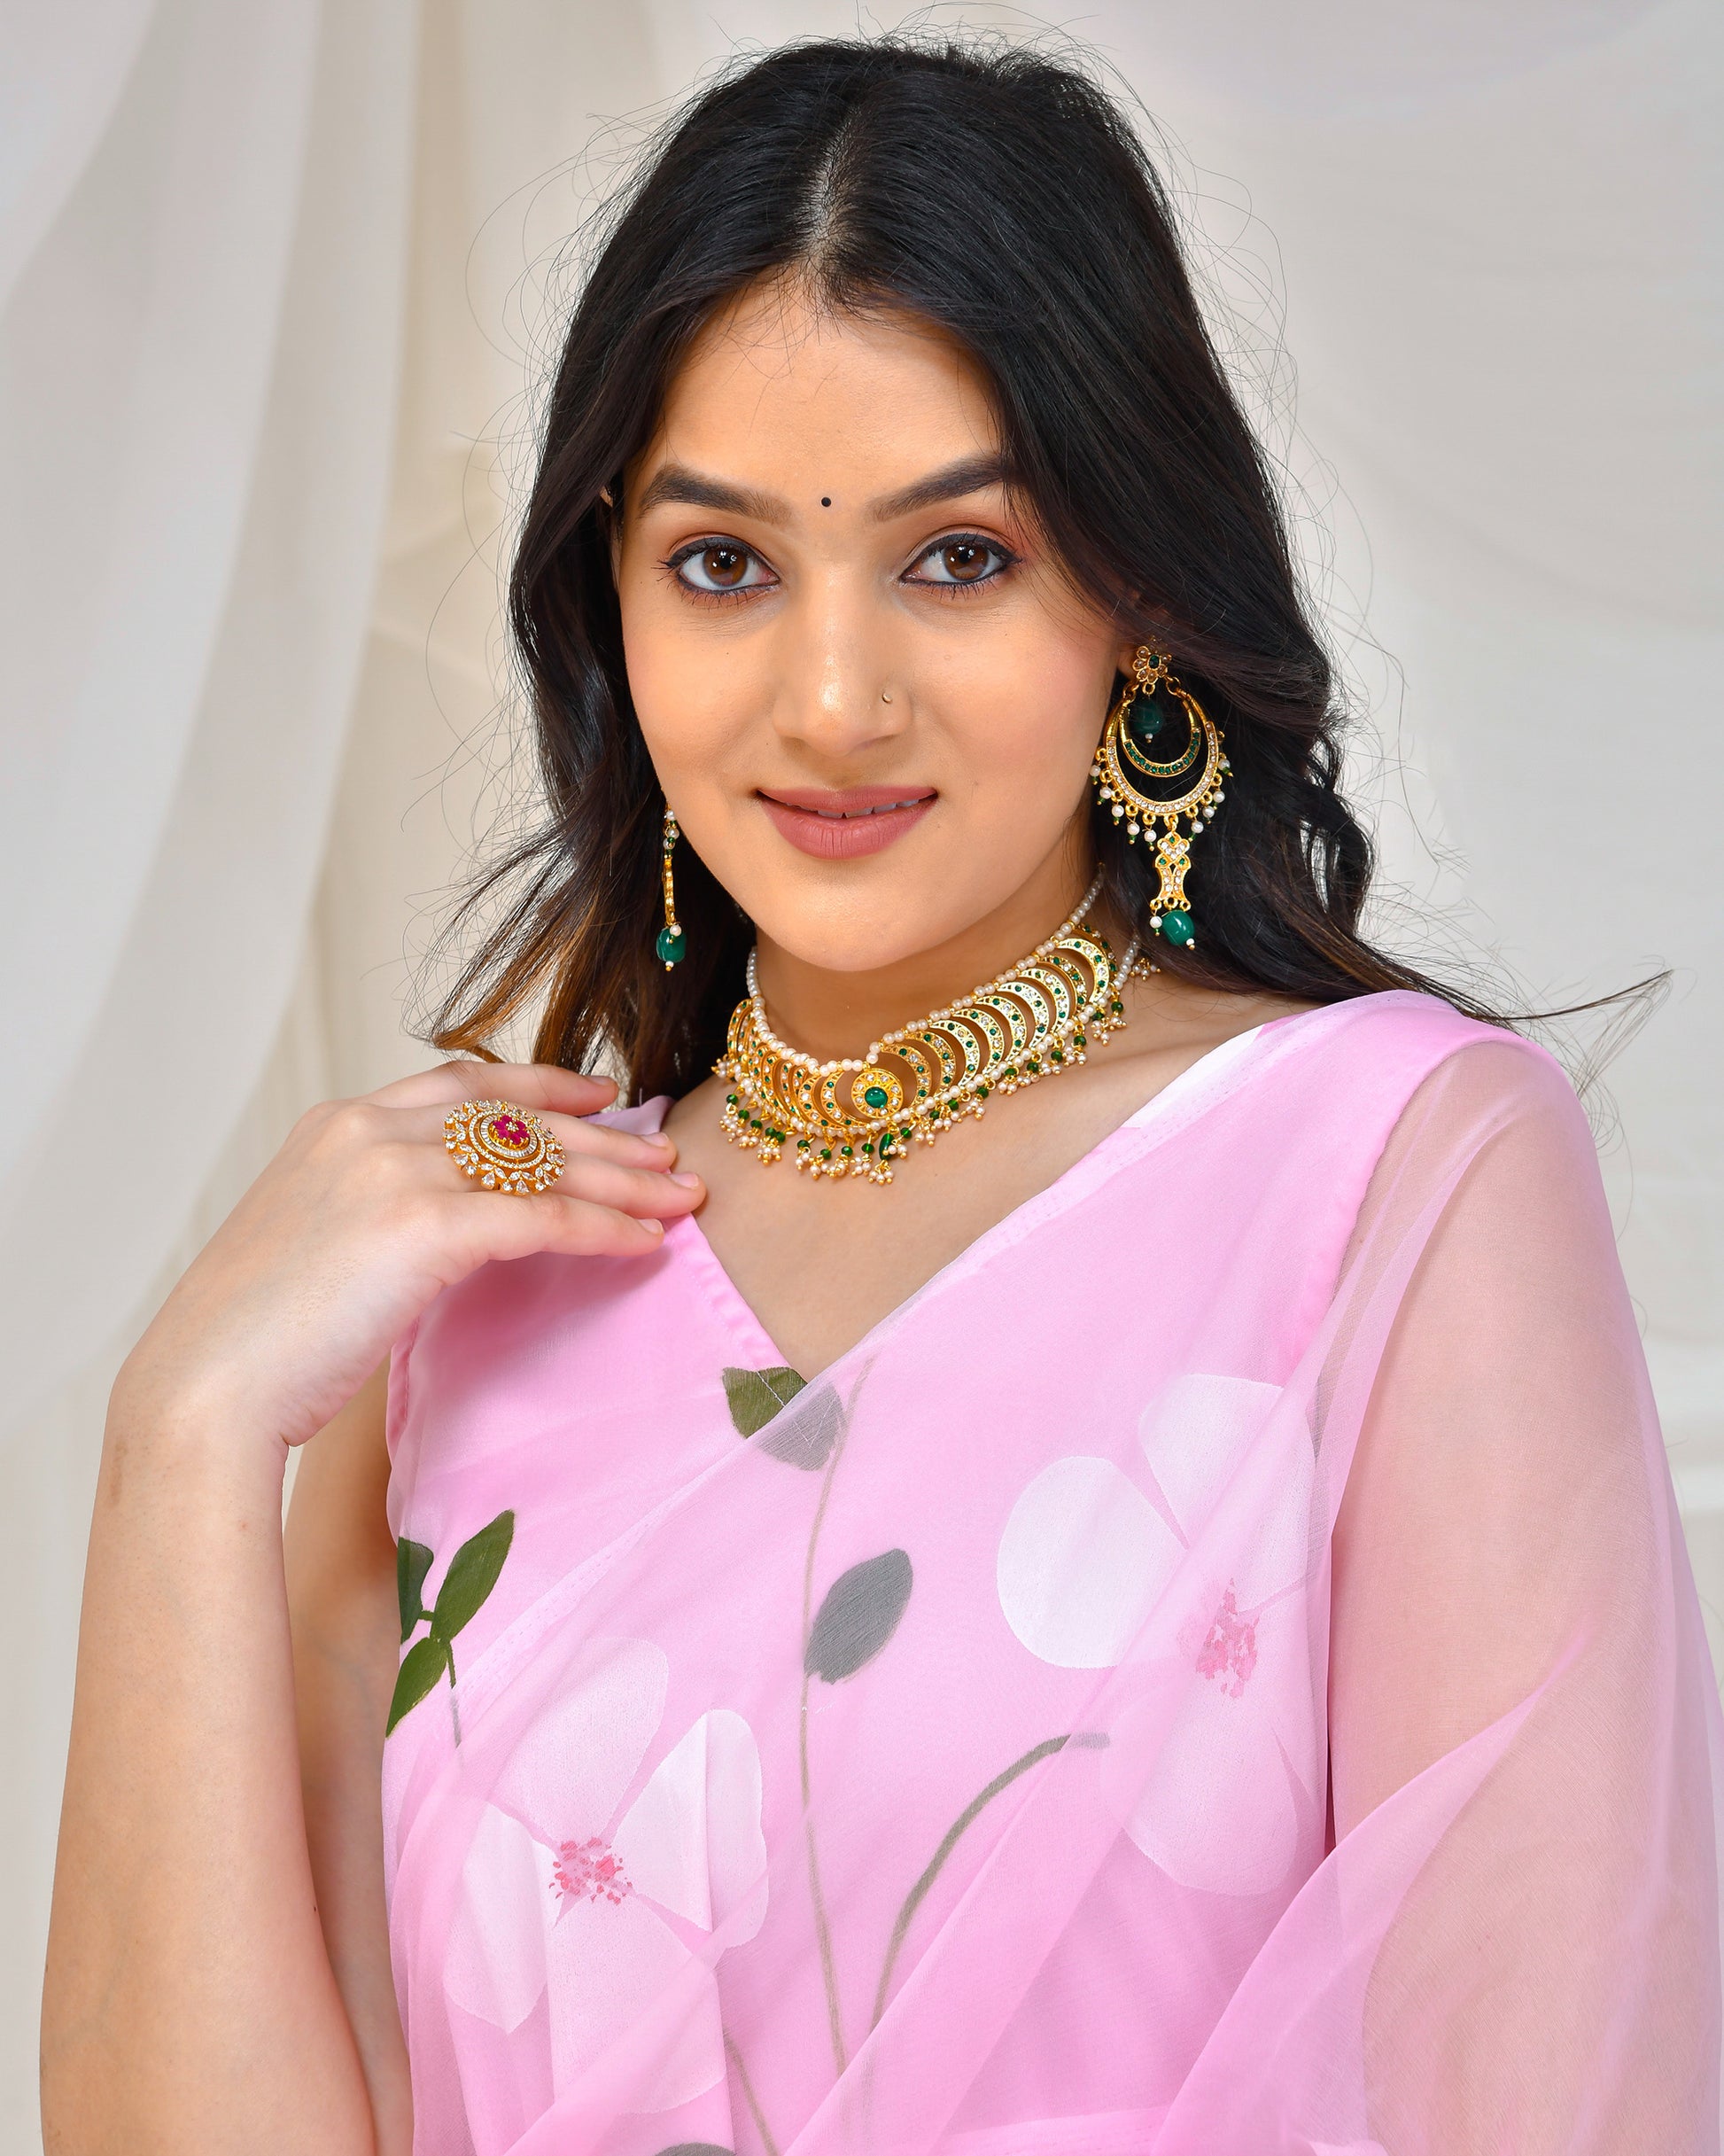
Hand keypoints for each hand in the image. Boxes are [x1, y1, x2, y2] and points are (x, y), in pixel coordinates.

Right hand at [114, 1064, 701, 1454]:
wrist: (205, 1388)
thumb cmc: (254, 1340)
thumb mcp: (315, 1242)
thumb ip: (377, 1211)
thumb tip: (447, 1228)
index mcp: (339, 1123)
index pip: (463, 1082)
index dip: (541, 1086)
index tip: (599, 1095)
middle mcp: (370, 1129)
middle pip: (517, 1118)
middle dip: (605, 1137)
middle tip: (668, 1155)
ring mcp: (396, 1170)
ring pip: (540, 1161)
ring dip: (623, 1179)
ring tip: (682, 1196)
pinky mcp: (424, 1226)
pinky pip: (541, 1218)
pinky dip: (603, 1228)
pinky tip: (644, 1243)